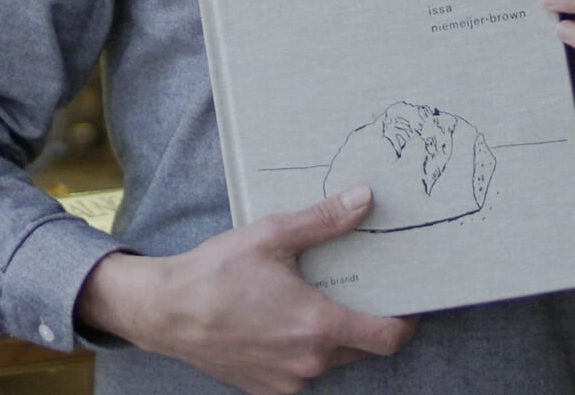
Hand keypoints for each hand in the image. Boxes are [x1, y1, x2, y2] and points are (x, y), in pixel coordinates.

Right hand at [75, 185, 418, 393]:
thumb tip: (365, 198)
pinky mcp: (267, 388)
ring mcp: (288, 381)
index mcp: (318, 326)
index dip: (407, 322)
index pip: (388, 338)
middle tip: (355, 289)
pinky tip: (280, 322)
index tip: (409, 304)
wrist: (165, 312)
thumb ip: (324, 220)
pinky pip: (301, 371)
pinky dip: (301, 350)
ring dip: (330, 335)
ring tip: (310, 300)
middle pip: (361, 348)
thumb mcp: (271, 236)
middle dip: (364, 321)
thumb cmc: (215, 273)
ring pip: (330, 360)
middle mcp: (309, 362)